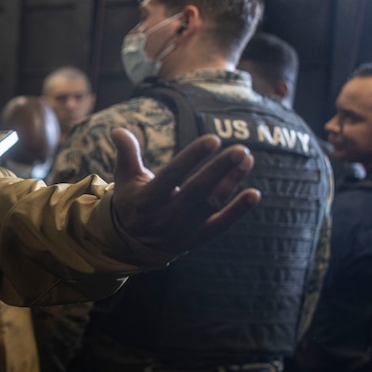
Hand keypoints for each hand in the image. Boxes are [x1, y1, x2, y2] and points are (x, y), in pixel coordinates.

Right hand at [110, 128, 259, 253]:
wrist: (132, 242)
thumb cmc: (133, 200)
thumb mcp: (125, 178)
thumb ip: (127, 153)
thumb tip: (117, 129)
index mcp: (146, 200)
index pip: (171, 176)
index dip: (192, 158)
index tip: (213, 140)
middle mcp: (165, 216)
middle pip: (197, 191)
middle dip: (220, 170)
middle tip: (241, 149)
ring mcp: (182, 230)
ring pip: (210, 204)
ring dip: (230, 182)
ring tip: (246, 159)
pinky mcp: (196, 239)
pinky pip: (220, 226)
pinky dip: (237, 211)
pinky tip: (254, 194)